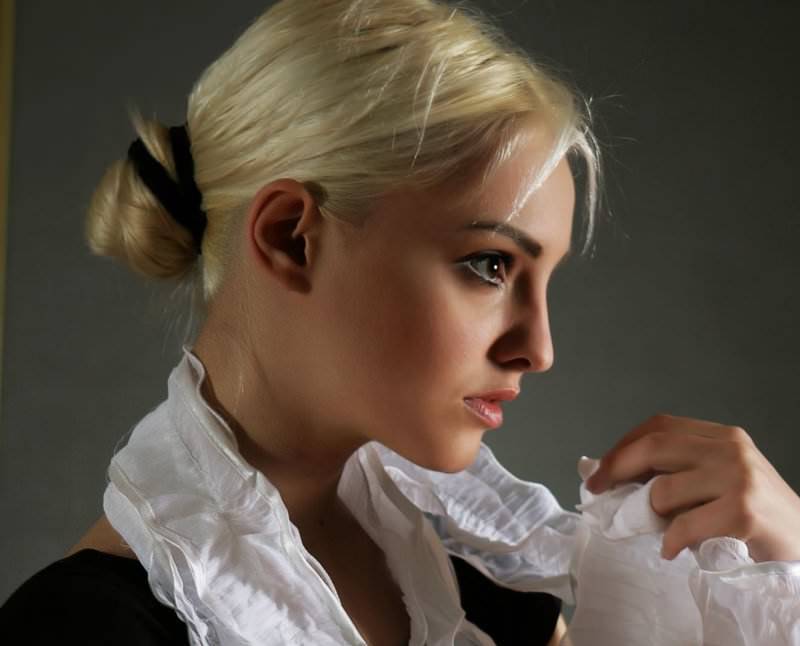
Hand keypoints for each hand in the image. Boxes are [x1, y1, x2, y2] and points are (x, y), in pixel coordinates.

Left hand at [584, 413, 799, 562]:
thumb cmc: (756, 519)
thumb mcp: (718, 482)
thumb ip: (678, 472)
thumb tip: (615, 477)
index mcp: (722, 437)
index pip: (659, 426)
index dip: (623, 446)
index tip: (599, 469)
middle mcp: (730, 449)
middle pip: (654, 446)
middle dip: (616, 469)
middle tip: (598, 492)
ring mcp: (738, 477)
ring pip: (662, 491)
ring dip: (654, 517)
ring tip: (668, 530)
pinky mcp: (742, 511)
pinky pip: (682, 526)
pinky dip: (670, 542)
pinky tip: (674, 549)